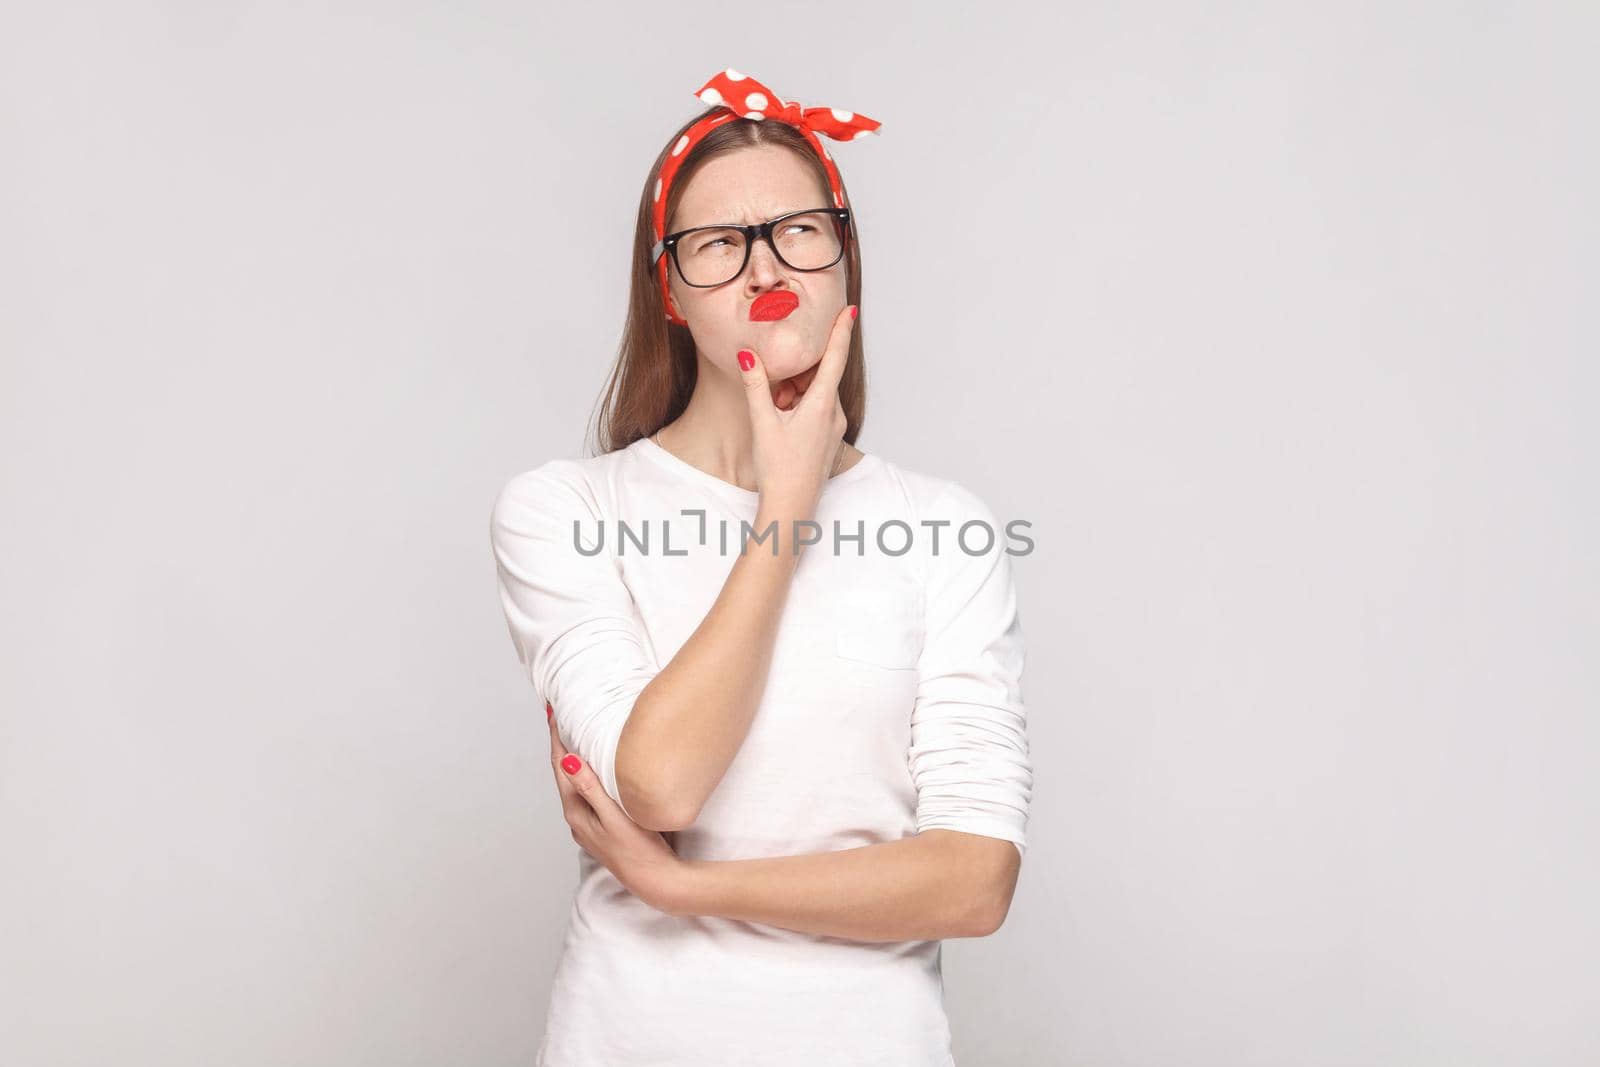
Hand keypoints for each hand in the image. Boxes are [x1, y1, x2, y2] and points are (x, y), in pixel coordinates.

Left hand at [546, 701, 686, 915]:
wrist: (655, 879)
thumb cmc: (638, 849)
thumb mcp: (614, 816)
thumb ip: (591, 788)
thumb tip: (568, 760)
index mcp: (576, 811)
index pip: (560, 766)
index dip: (556, 738)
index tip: (552, 713)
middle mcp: (577, 817)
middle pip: (564, 773)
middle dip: (561, 745)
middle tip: (561, 717)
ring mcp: (588, 823)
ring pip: (575, 783)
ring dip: (573, 759)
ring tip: (575, 736)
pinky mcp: (601, 826)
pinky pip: (587, 793)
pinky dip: (586, 774)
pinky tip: (596, 770)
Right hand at [736, 303, 854, 512]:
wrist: (792, 508)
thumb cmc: (778, 470)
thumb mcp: (763, 422)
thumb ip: (756, 385)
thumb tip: (747, 355)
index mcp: (823, 405)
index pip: (835, 357)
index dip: (841, 331)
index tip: (850, 309)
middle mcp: (835, 414)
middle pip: (820, 376)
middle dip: (797, 373)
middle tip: (774, 388)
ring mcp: (834, 428)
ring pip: (817, 394)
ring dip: (795, 393)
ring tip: (774, 411)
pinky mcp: (829, 439)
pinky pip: (817, 411)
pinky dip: (799, 407)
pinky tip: (781, 422)